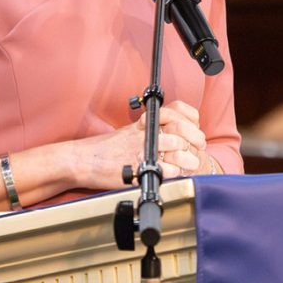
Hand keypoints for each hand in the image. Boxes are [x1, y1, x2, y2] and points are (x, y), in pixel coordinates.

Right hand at [72, 101, 208, 189]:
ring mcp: (141, 149)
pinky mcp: (137, 167)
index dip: (191, 119)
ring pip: (175, 145)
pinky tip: (174, 173)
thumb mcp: (130, 132)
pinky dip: (173, 172)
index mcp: (144, 123)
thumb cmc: (106, 149)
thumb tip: (175, 136)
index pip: (175, 110)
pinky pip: (163, 168)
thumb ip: (149, 131)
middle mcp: (144, 133)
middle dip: (195, 137)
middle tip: (199, 145)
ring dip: (188, 156)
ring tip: (191, 162)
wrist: (83, 160)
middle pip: (179, 126)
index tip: (196, 127)